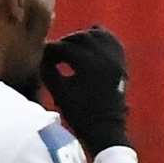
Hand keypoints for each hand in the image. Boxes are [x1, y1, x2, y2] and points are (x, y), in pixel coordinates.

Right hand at [40, 25, 131, 156]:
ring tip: (71, 48)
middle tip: (55, 52)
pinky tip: (89, 45)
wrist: (105, 127)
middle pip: (80, 37)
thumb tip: (41, 54)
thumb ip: (48, 69)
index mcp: (88, 64)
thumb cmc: (79, 113)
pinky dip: (100, 38)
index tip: (42, 54)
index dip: (51, 50)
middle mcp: (105, 56)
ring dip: (82, 38)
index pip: (64, 47)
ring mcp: (116, 58)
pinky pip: (111, 40)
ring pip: (97, 34)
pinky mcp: (121, 62)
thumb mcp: (58, 92)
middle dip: (65, 43)